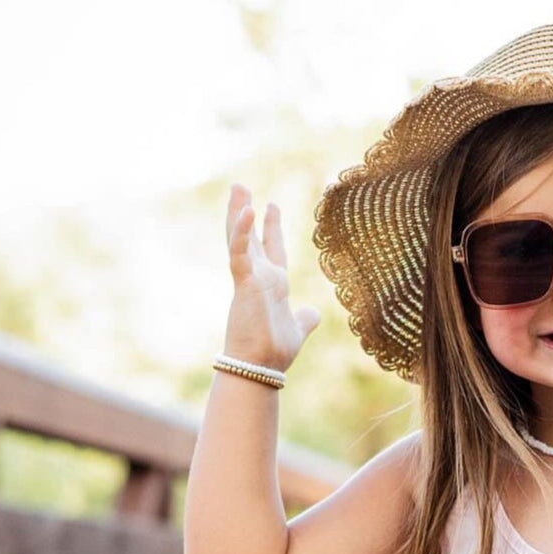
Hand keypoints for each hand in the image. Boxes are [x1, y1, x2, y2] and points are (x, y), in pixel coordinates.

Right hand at [223, 183, 320, 370]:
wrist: (262, 367)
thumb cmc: (275, 351)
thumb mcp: (298, 329)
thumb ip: (305, 318)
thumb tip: (313, 313)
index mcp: (272, 284)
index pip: (270, 249)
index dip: (270, 228)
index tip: (270, 206)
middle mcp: (259, 278)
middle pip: (249, 237)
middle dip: (245, 212)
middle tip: (240, 186)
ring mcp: (250, 279)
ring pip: (240, 239)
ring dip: (239, 214)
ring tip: (239, 189)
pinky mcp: (244, 284)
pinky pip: (241, 253)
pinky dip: (243, 233)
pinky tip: (248, 211)